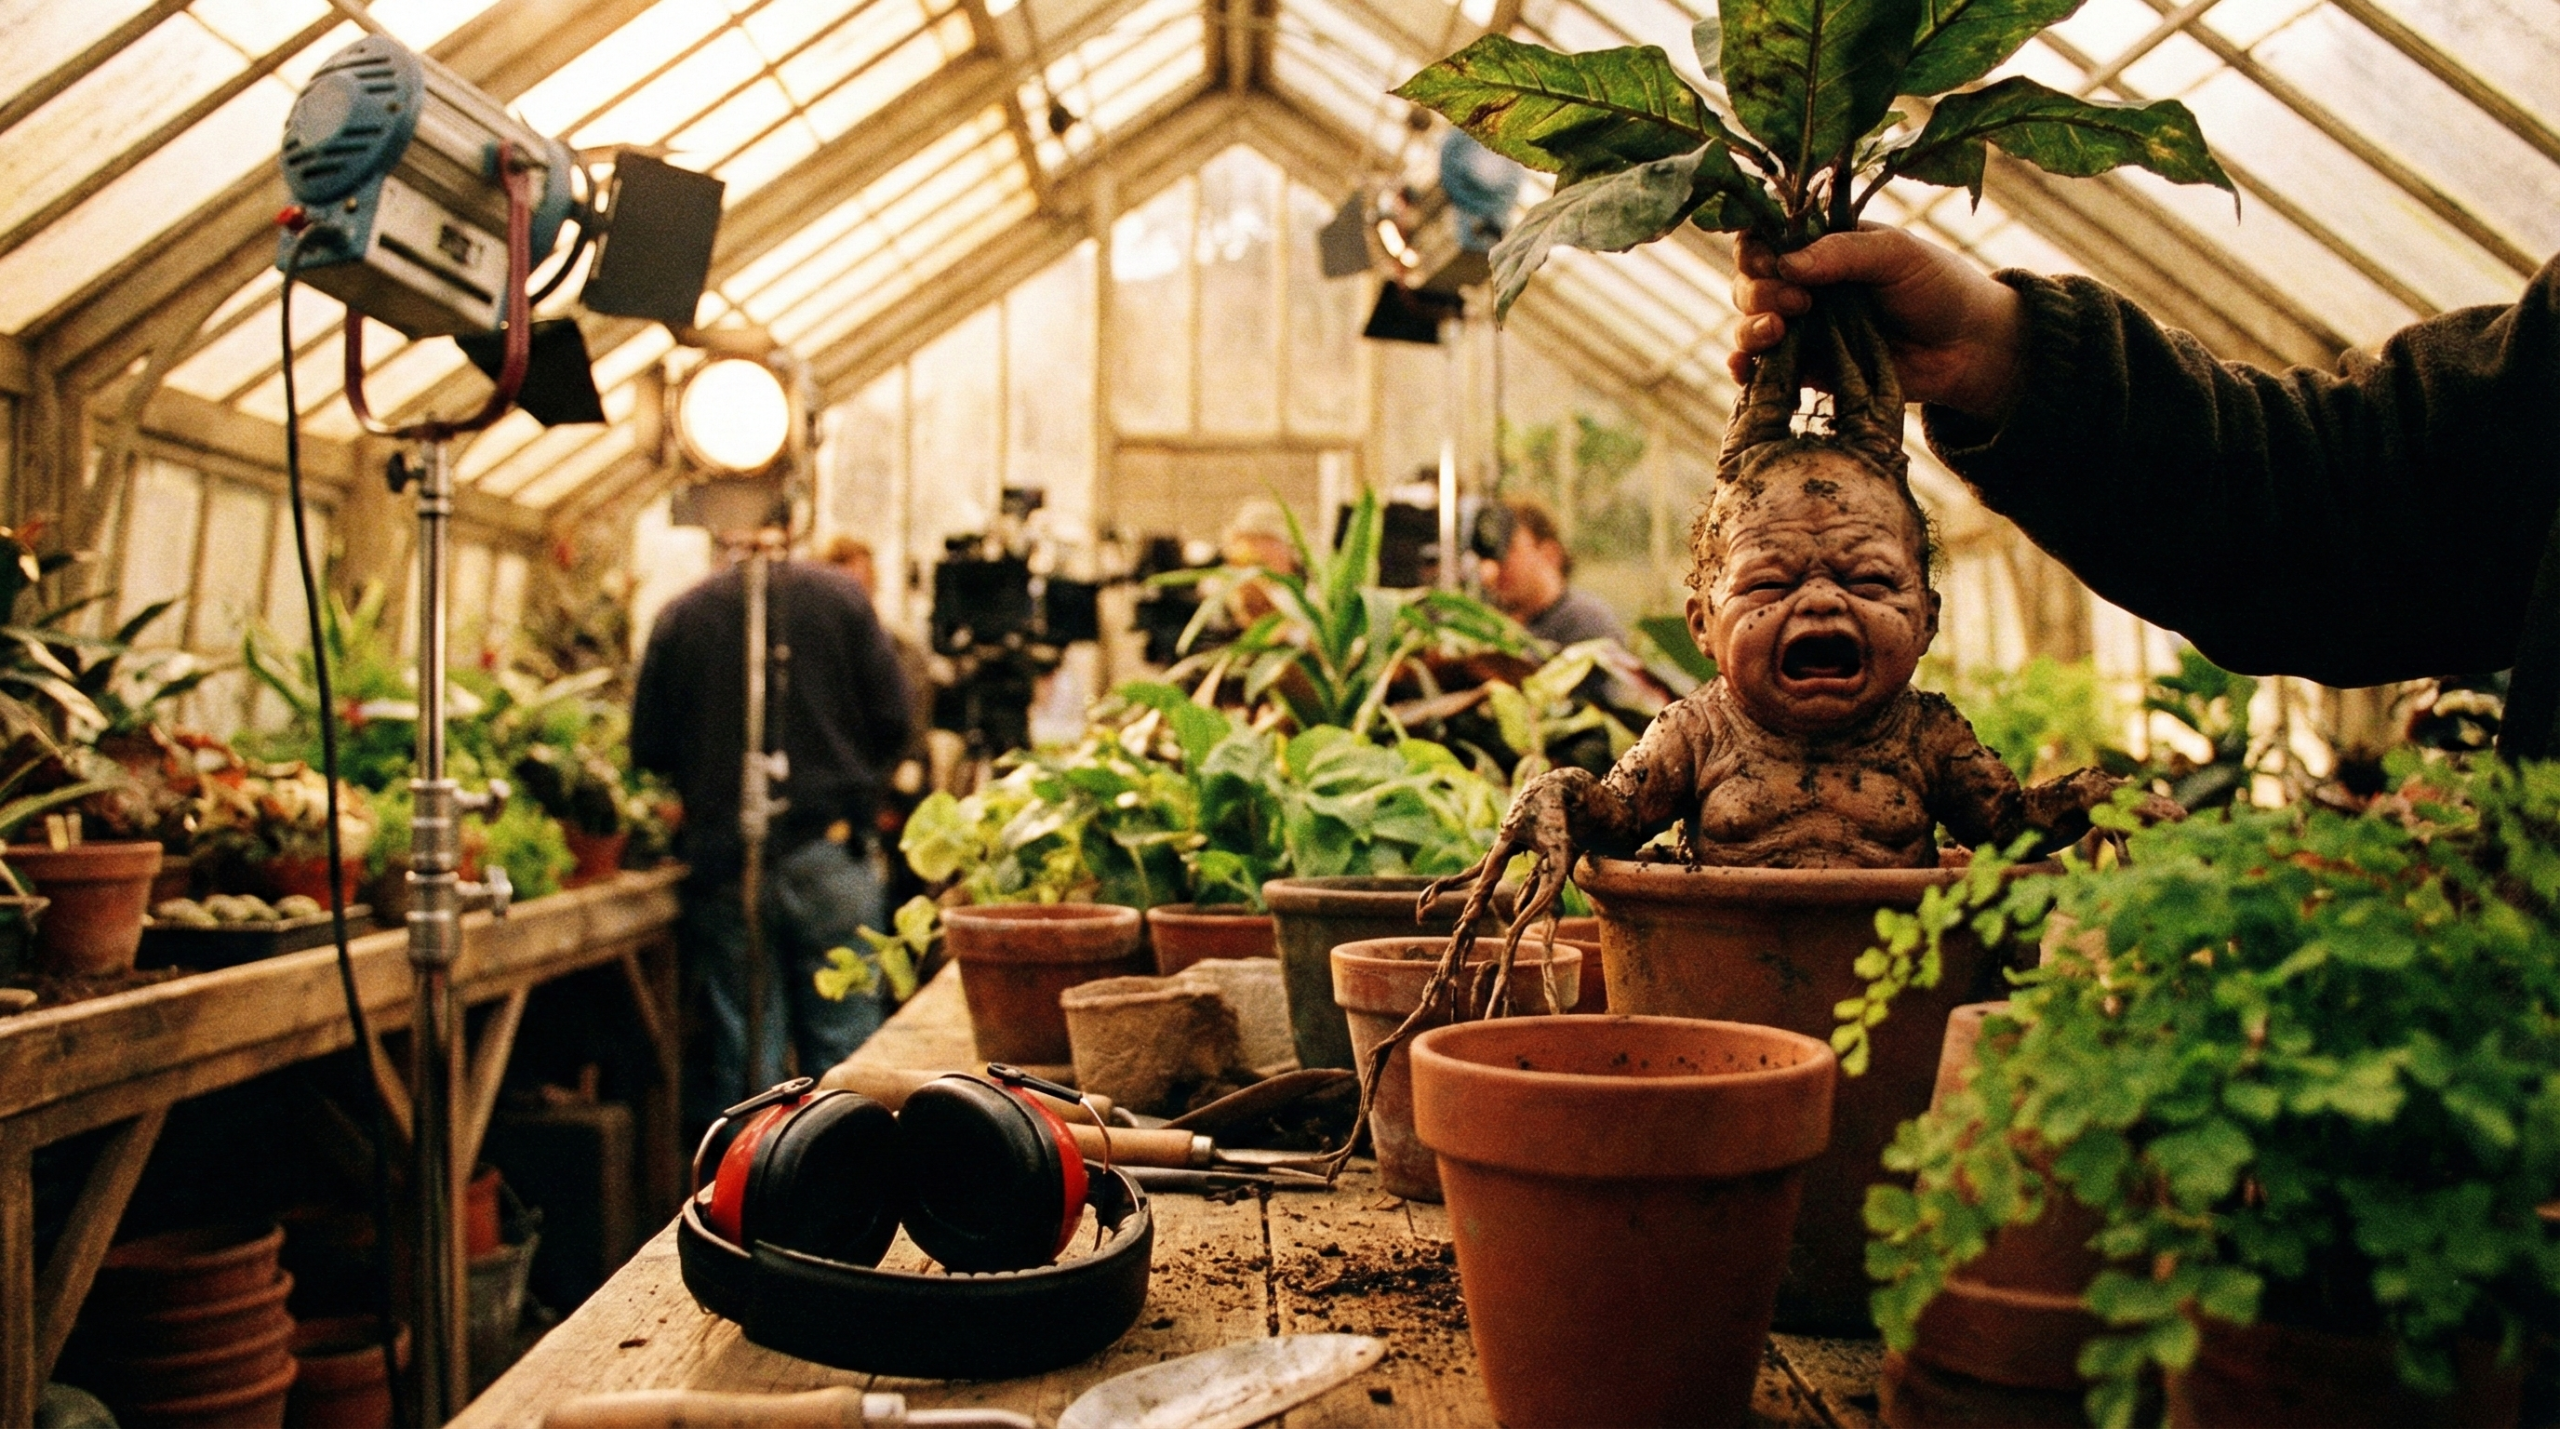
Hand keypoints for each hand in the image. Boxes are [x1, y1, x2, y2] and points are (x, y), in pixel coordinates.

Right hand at [1729, 226, 2027, 419]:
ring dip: (1749, 327)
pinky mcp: (1807, 369)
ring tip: (1778, 332)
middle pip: (1748, 281)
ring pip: (1747, 324)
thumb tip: (1785, 264)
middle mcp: (1803, 284)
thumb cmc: (1939, 287)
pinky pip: (1761, 368)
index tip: (1770, 259)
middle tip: (1799, 302)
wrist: (1969, 349)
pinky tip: (1744, 367)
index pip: (1763, 236)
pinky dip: (1744, 367)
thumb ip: (1842, 252)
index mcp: (1820, 244)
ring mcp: (1802, 328)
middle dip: (1759, 291)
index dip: (1754, 247)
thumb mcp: (1896, 254)